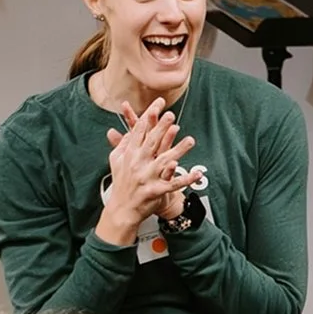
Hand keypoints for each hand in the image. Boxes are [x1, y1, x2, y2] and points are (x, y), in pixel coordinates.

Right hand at [96, 98, 201, 244]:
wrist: (121, 210)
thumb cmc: (121, 184)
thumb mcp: (115, 161)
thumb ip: (123, 144)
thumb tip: (129, 130)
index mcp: (129, 154)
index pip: (140, 131)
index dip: (150, 115)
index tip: (159, 104)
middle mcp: (138, 164)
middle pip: (151, 142)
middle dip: (161, 128)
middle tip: (171, 115)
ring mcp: (147, 177)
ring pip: (165, 161)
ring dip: (179, 150)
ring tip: (190, 140)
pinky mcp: (156, 190)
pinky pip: (174, 184)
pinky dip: (186, 179)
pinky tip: (197, 174)